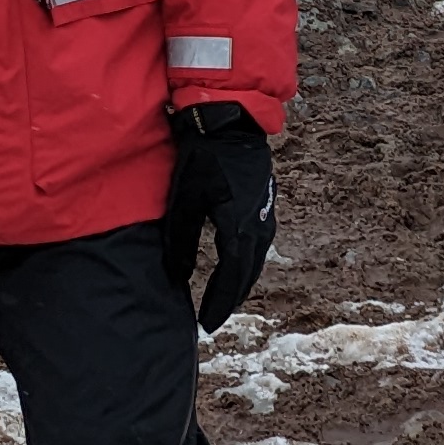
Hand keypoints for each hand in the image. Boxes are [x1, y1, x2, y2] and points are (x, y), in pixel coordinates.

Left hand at [163, 102, 274, 331]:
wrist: (230, 120)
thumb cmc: (203, 156)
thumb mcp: (184, 197)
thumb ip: (180, 238)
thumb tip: (177, 275)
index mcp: (239, 226)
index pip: (231, 277)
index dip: (219, 302)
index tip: (207, 324)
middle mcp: (259, 224)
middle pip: (246, 273)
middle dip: (230, 297)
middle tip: (214, 318)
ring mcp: (265, 212)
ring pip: (255, 258)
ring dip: (240, 280)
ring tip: (225, 297)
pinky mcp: (264, 202)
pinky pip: (258, 243)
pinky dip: (247, 260)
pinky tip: (237, 262)